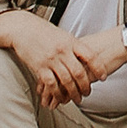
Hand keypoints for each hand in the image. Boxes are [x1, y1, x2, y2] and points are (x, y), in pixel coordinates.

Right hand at [0, 10, 121, 104]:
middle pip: (79, 72)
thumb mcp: (63, 35)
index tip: (104, 77)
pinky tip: (61, 98)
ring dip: (73, 93)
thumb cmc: (43, 31)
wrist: (22, 28)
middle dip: (85, 86)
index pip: (90, 56)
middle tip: (88, 92)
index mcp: (71, 41)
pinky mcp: (40, 67)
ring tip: (77, 99)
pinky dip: (57, 93)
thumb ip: (73, 46)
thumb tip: (86, 57)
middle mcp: (62, 51)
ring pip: (66, 81)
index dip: (99, 68)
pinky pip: (52, 84)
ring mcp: (51, 60)